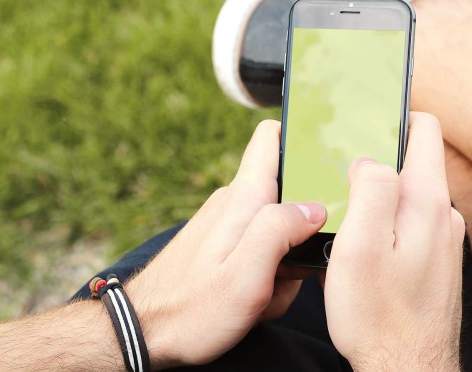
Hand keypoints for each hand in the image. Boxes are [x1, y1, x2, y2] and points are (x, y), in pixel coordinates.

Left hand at [126, 120, 325, 368]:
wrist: (145, 333)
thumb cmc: (193, 311)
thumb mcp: (246, 276)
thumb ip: (280, 231)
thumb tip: (314, 207)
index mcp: (244, 198)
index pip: (271, 137)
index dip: (300, 138)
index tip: (326, 159)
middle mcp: (234, 202)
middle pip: (289, 196)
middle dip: (302, 232)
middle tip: (288, 269)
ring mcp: (227, 224)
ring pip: (278, 230)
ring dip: (282, 264)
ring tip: (263, 293)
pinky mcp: (222, 245)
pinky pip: (261, 251)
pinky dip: (265, 276)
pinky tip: (253, 299)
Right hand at [324, 112, 464, 370]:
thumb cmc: (379, 316)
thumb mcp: (361, 246)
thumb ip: (370, 189)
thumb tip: (368, 159)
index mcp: (427, 202)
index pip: (424, 129)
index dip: (394, 115)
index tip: (363, 119)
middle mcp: (444, 217)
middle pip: (412, 163)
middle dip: (377, 160)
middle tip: (339, 176)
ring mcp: (444, 241)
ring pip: (408, 197)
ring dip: (380, 197)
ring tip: (346, 216)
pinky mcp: (437, 264)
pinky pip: (411, 226)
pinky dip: (388, 225)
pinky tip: (364, 250)